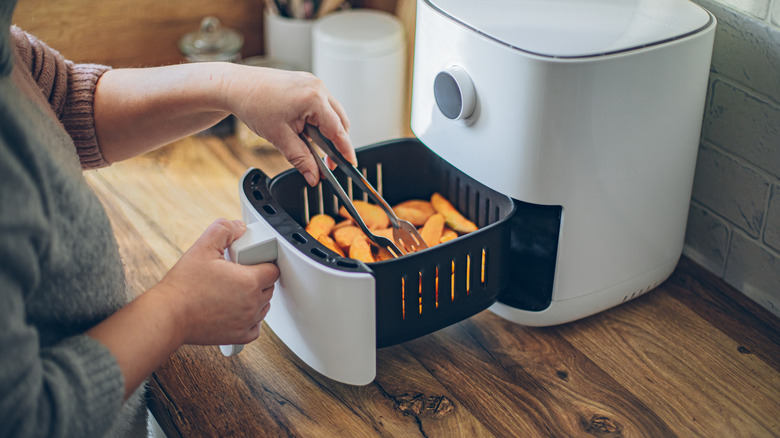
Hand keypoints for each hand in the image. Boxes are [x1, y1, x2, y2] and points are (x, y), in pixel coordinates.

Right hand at [156, 218, 278, 345]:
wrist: (169, 315)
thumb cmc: (184, 286)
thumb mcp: (203, 247)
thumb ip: (223, 230)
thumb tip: (239, 227)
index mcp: (250, 281)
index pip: (273, 269)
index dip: (262, 262)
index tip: (250, 262)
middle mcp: (253, 303)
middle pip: (269, 287)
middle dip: (257, 278)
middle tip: (237, 274)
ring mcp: (247, 322)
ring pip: (263, 306)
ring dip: (255, 298)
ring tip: (233, 290)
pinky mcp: (239, 336)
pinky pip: (255, 327)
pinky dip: (250, 319)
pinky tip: (235, 309)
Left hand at [223, 64, 355, 185]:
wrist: (235, 86)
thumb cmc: (253, 104)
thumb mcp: (279, 137)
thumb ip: (301, 159)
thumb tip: (314, 176)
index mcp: (314, 98)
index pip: (338, 130)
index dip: (345, 150)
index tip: (351, 164)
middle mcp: (317, 87)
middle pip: (340, 120)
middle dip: (337, 142)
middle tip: (329, 162)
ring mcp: (312, 82)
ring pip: (332, 112)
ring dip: (328, 130)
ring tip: (315, 146)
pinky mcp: (305, 82)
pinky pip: (321, 104)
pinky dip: (319, 119)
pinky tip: (307, 130)